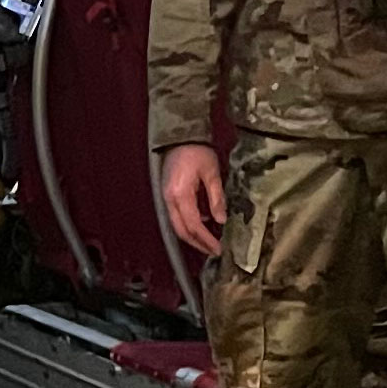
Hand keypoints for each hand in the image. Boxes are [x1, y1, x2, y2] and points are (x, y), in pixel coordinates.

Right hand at [159, 143, 226, 257]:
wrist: (179, 136)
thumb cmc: (197, 151)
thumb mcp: (212, 173)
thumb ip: (216, 198)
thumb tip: (221, 220)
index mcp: (180, 195)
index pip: (193, 226)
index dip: (206, 240)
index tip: (219, 249)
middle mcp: (169, 200)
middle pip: (181, 231)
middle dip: (198, 244)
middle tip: (214, 251)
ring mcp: (165, 198)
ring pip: (177, 226)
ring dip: (192, 236)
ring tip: (210, 241)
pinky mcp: (167, 195)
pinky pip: (176, 216)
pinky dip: (188, 224)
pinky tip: (203, 223)